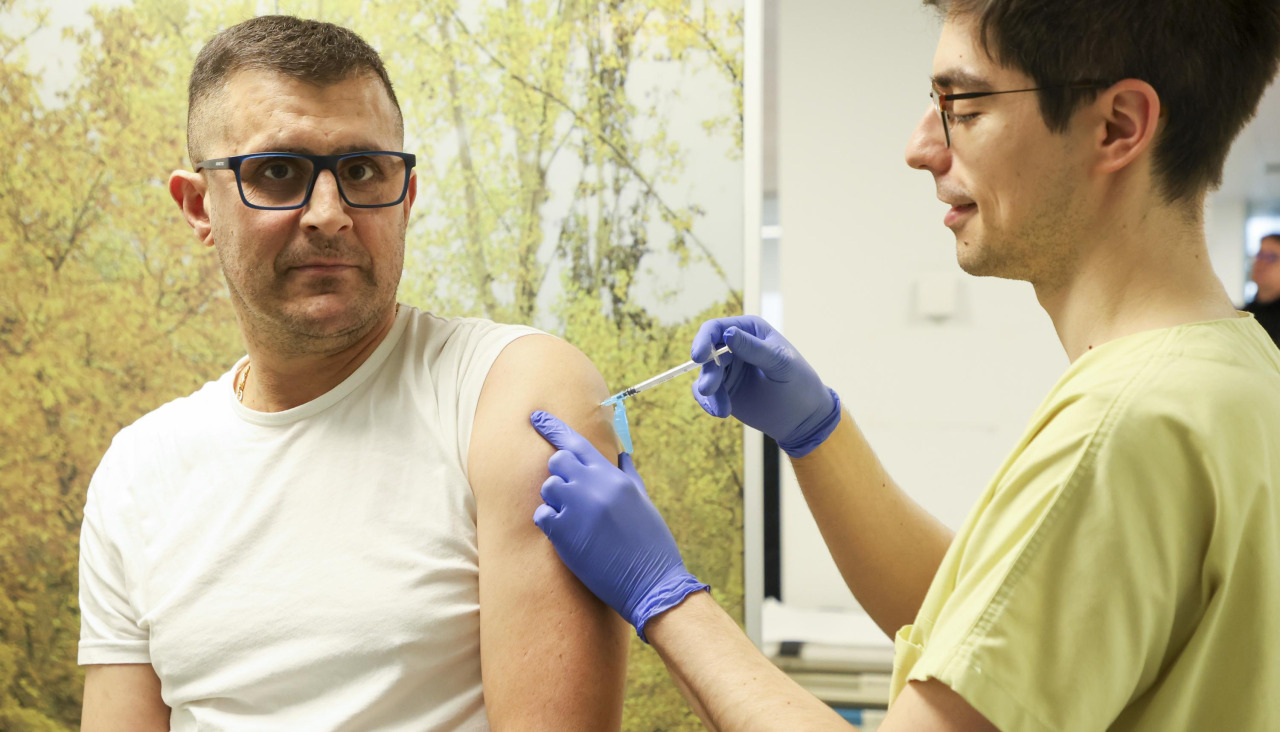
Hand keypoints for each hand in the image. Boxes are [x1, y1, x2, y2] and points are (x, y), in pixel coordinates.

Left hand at [530, 410, 707, 640]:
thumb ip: (627, 474)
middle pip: (557, 461)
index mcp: (614, 477)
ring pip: (548, 488)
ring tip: (575, 516)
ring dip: (556, 498)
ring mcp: (577, 510)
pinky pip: (542, 514)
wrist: (651, 582)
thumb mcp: (642, 500)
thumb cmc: (650, 542)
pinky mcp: (563, 535)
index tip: (535, 416)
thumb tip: (620, 453)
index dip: (553, 427)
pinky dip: (550, 520)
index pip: (577, 442)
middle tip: (573, 491)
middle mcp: (594, 488)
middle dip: (561, 472)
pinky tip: (567, 532)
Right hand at [691, 315, 840, 457]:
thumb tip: (728, 334)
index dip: (703, 339)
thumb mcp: (780, 364)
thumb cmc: (799, 384)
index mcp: (749, 331)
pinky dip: (709, 403)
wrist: (803, 418)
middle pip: (707, 353)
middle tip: (709, 389)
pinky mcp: (724, 390)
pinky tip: (720, 412)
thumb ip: (755, 349)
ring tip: (723, 411)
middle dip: (708, 372)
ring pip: (705, 375)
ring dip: (710, 392)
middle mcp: (734, 346)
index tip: (698, 357)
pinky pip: (706, 394)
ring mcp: (728, 369)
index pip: (717, 328)